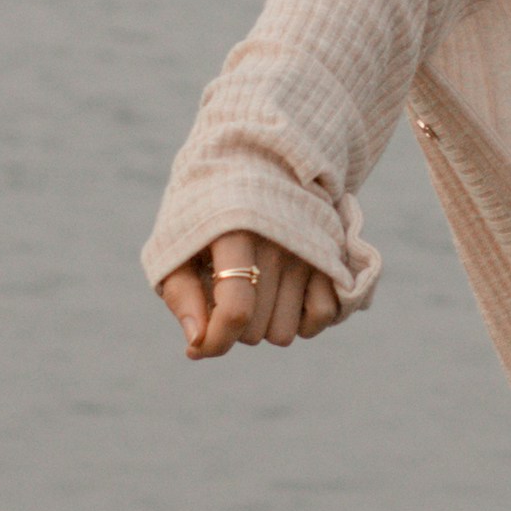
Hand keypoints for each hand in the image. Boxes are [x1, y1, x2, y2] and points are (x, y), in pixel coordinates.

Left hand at [158, 228, 343, 356]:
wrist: (259, 163)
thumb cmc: (209, 212)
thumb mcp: (179, 242)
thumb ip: (181, 293)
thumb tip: (196, 344)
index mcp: (235, 232)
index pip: (235, 309)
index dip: (215, 340)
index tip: (198, 348)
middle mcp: (278, 241)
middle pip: (254, 329)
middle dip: (232, 326)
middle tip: (224, 297)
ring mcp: (309, 250)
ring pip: (283, 333)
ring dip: (264, 325)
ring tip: (254, 293)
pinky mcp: (331, 256)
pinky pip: (320, 318)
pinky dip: (301, 322)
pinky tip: (283, 301)